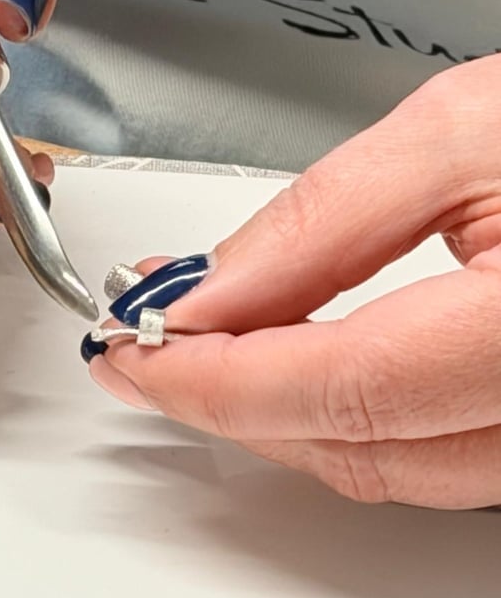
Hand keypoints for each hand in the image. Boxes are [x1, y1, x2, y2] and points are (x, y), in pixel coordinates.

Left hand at [92, 57, 500, 509]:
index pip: (345, 388)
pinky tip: (297, 367)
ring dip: (282, 416)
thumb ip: (325, 220)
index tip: (136, 351)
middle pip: (361, 445)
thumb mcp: (460, 132)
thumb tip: (210, 292)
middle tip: (151, 348)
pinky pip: (434, 455)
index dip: (219, 378)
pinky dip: (347, 418)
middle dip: (233, 402)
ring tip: (206, 352)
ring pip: (393, 465)